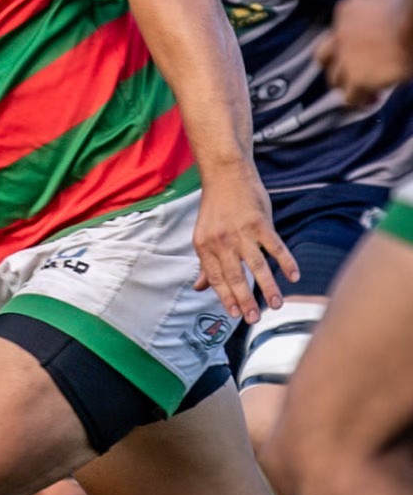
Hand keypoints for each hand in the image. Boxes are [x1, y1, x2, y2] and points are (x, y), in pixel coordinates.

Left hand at [191, 168, 297, 323]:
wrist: (225, 175)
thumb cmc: (216, 208)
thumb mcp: (203, 235)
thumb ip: (205, 264)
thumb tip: (199, 288)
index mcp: (204, 246)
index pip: (215, 278)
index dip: (225, 297)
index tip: (235, 315)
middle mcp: (221, 242)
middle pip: (235, 277)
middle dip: (245, 300)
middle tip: (254, 320)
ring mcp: (241, 233)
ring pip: (257, 266)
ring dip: (267, 287)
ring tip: (276, 305)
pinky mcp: (260, 223)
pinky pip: (275, 247)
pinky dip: (286, 262)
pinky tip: (294, 276)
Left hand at [315, 0, 412, 108]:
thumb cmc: (410, 1)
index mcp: (346, 10)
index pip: (335, 31)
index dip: (345, 43)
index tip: (361, 48)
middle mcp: (338, 35)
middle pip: (324, 57)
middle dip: (336, 64)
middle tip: (354, 70)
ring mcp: (346, 60)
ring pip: (335, 79)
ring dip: (347, 83)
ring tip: (364, 88)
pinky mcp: (358, 79)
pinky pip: (350, 97)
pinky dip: (359, 101)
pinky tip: (371, 100)